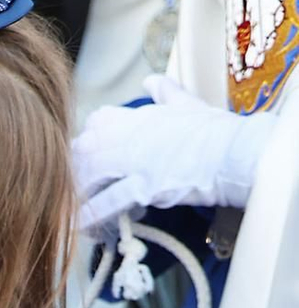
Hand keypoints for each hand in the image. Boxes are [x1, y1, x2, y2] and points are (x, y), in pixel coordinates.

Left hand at [74, 77, 275, 232]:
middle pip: (83, 149)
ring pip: (89, 174)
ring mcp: (136, 160)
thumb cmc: (215, 131)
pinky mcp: (144, 185)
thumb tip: (150, 80)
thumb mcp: (187, 104)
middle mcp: (131, 135)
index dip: (88, 140)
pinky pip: (108, 201)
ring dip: (78, 194)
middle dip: (75, 171)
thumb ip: (165, 92)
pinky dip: (91, 214)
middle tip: (74, 189)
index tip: (89, 157)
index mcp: (139, 115)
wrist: (235, 153)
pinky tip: (79, 226)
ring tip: (72, 210)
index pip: (96, 121)